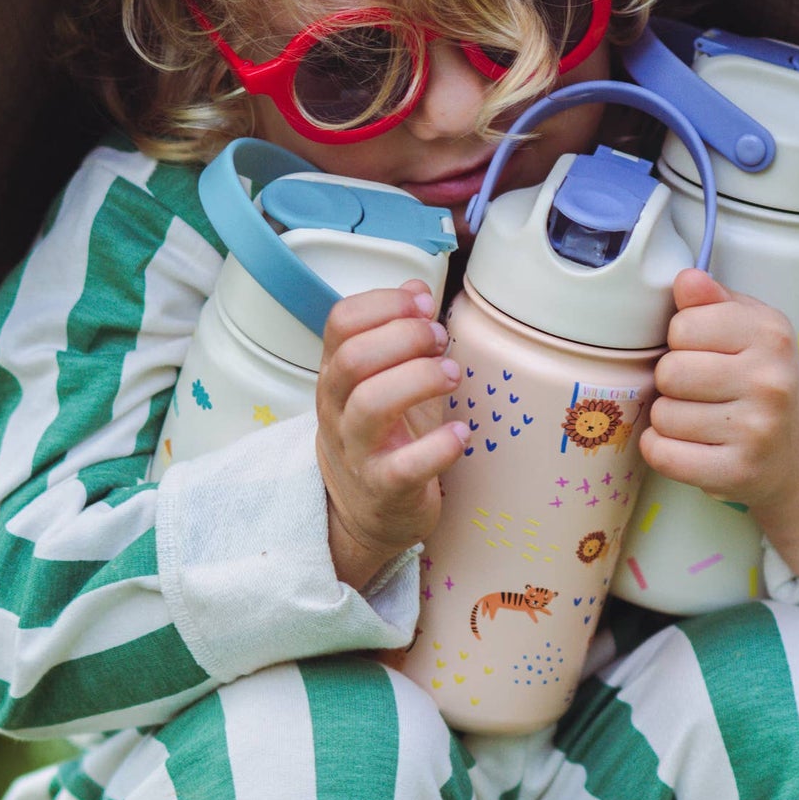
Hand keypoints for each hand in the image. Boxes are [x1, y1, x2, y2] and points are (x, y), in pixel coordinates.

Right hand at [316, 280, 467, 589]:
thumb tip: (416, 284)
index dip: (385, 304)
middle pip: (354, 357)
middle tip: (441, 341)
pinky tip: (461, 432)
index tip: (423, 304)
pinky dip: (439, 446)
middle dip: (406, 337)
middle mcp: (337, 410)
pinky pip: (404, 466)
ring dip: (421, 379)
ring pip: (372, 404)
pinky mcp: (382, 489)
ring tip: (453, 376)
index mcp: (336, 375)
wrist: (366, 515)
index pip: (340, 322)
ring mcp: (356, 451)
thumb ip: (398, 334)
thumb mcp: (384, 381)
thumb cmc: (384, 439)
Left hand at [640, 269, 798, 506]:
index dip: (681, 339)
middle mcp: (770, 382)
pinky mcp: (737, 472)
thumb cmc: (762, 380)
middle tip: (698, 390)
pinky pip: (663, 455)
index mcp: (770, 335)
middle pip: (670, 372)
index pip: (683, 325)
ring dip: (669, 417)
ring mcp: (756, 431)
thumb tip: (686, 280)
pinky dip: (661, 449)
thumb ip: (714, 301)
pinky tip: (684, 444)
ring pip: (663, 415)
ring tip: (699, 418)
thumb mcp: (750, 329)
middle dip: (672, 380)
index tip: (703, 351)